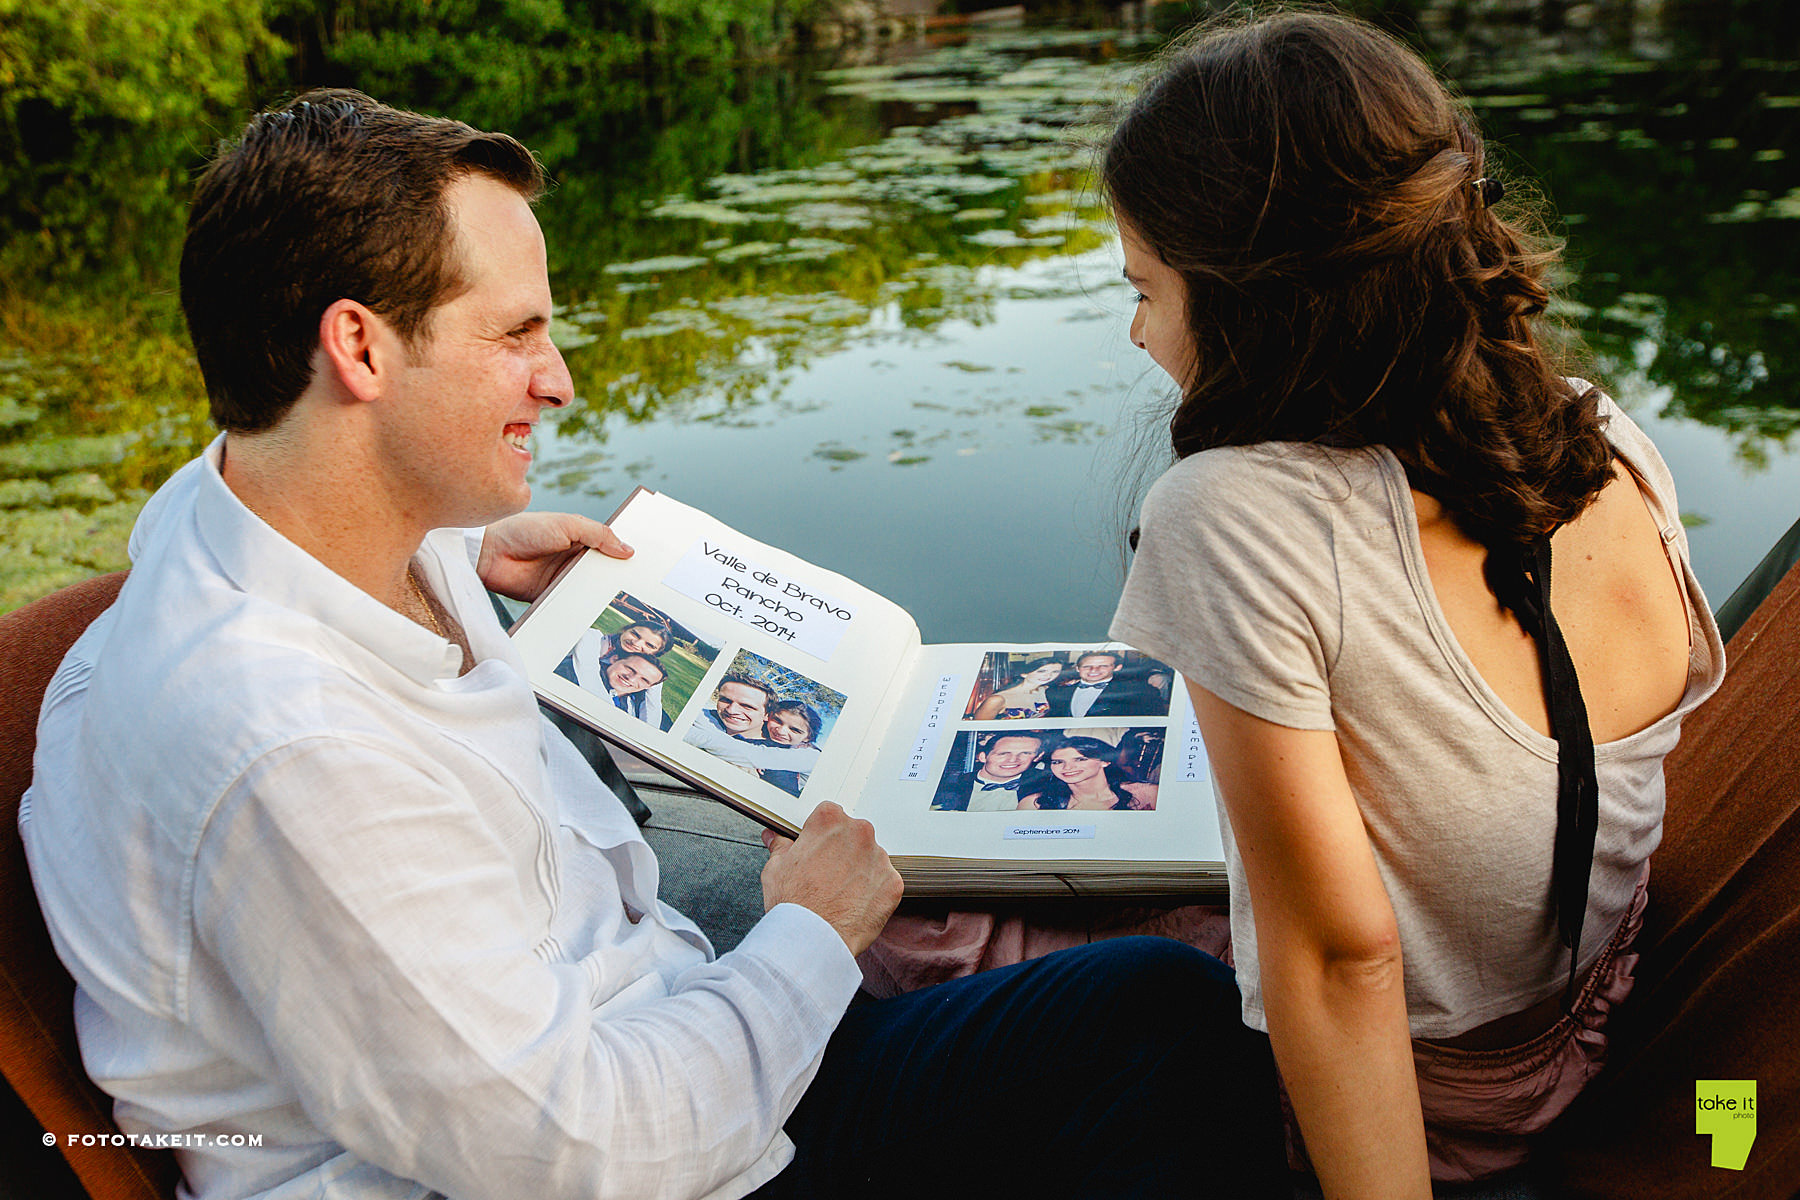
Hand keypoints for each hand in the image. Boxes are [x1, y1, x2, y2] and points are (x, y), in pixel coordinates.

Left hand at [477, 512, 631, 601]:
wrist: (490, 553)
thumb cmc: (524, 530)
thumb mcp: (567, 524)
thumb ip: (598, 534)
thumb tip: (627, 550)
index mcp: (581, 538)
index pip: (610, 548)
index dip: (625, 555)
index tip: (647, 565)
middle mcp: (574, 559)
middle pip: (604, 572)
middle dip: (619, 579)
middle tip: (641, 588)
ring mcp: (564, 579)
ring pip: (591, 590)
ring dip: (603, 595)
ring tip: (626, 604)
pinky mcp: (553, 597)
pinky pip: (574, 604)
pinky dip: (584, 608)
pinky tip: (599, 613)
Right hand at [760, 802, 902, 955]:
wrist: (813, 939)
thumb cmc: (793, 904)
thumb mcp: (776, 869)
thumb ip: (780, 847)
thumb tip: (774, 838)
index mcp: (829, 821)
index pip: (830, 815)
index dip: (821, 834)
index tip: (817, 849)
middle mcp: (858, 833)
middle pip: (854, 834)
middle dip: (843, 850)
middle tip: (826, 875)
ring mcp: (879, 858)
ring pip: (871, 858)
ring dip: (860, 870)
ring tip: (840, 894)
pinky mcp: (893, 883)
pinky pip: (884, 882)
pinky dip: (874, 892)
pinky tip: (855, 904)